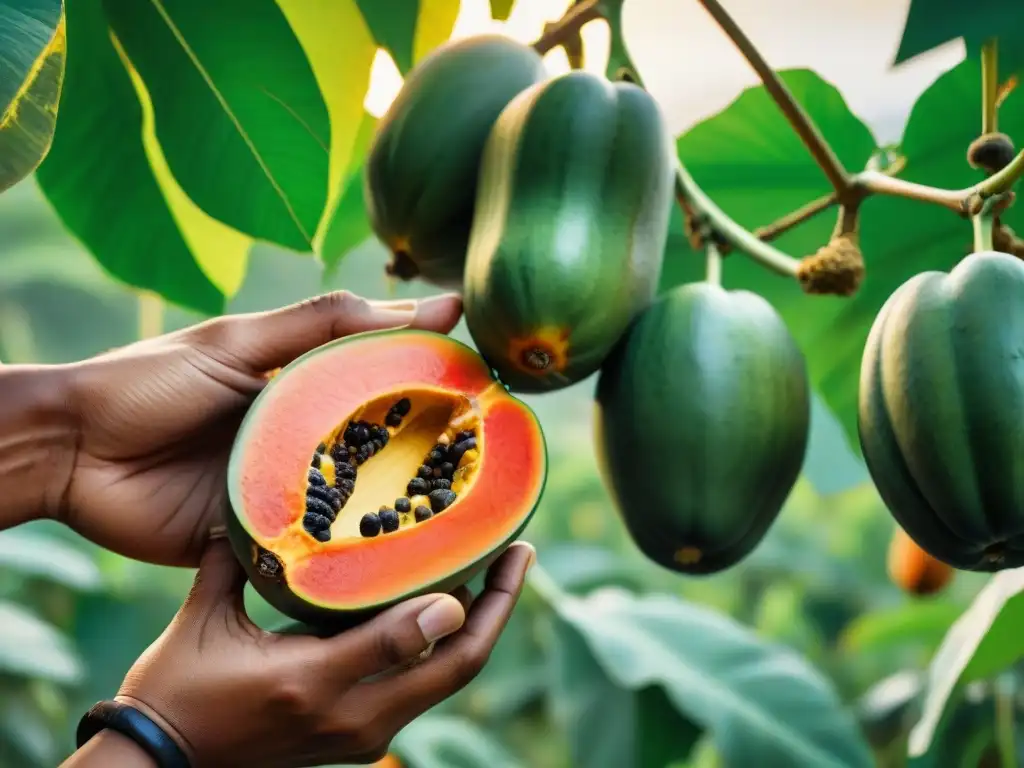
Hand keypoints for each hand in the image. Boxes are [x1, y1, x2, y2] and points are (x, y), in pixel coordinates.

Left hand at [60, 291, 462, 566]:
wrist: (70, 454)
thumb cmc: (149, 383)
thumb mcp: (240, 341)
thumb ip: (322, 324)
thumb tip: (423, 304)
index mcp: (297, 385)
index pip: (380, 379)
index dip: (430, 380)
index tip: (489, 383)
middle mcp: (299, 436)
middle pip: (374, 444)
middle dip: (426, 451)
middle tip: (490, 459)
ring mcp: (281, 487)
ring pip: (351, 500)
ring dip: (393, 507)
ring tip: (458, 515)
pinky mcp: (257, 535)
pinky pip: (309, 546)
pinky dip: (343, 554)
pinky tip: (392, 562)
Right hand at [110, 538, 534, 767]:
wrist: (161, 767)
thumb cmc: (174, 690)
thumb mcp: (204, 623)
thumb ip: (236, 563)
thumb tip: (261, 505)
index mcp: (312, 682)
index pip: (408, 639)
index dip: (463, 598)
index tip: (497, 552)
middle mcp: (351, 717)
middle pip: (455, 667)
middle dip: (498, 609)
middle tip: (521, 554)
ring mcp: (361, 735)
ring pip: (446, 680)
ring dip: (480, 627)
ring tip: (498, 570)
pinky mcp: (360, 739)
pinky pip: (423, 688)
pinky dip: (448, 647)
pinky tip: (454, 604)